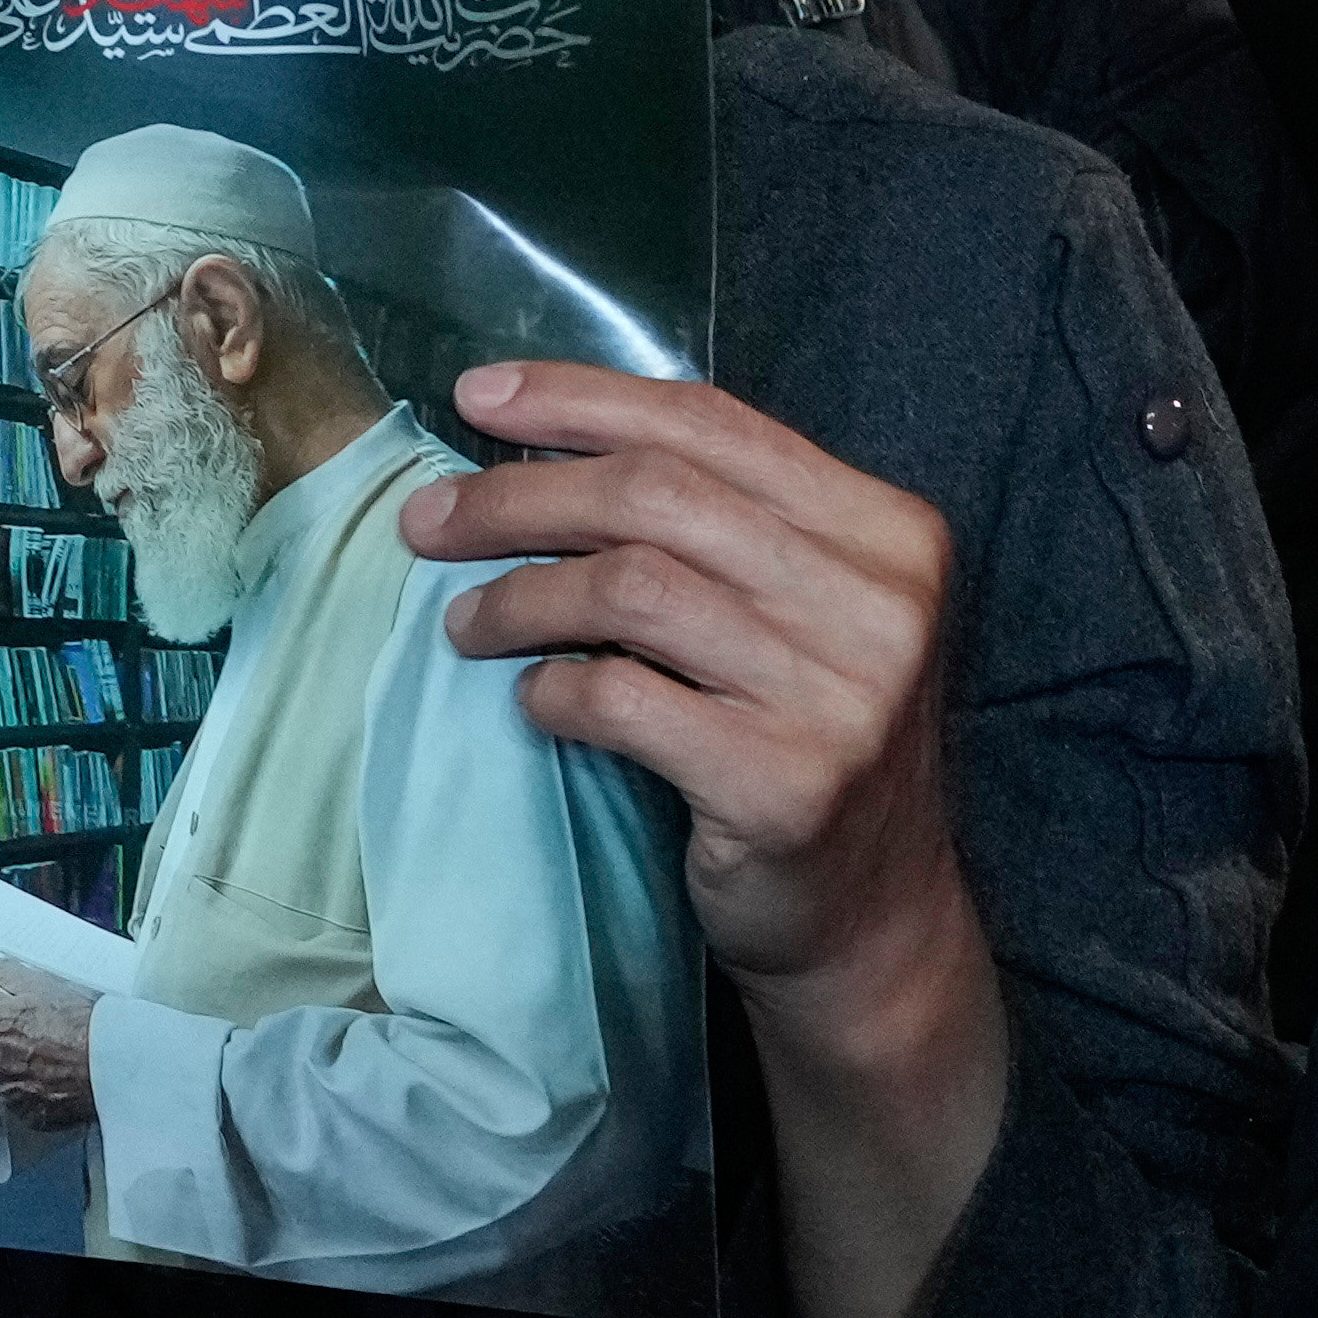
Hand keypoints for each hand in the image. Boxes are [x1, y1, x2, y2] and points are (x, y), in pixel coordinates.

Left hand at [0, 970, 98, 1122]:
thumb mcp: (41, 983)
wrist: (110, 1065)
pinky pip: (23, 1100)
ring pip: (1, 1076)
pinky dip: (34, 1091)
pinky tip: (56, 1080)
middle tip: (31, 1032)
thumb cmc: (74, 1017)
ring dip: (15, 1068)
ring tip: (48, 1058)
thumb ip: (4, 972)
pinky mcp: (27, 1116)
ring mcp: (5, 1094)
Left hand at [406, 360, 978, 1002]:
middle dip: (519, 495)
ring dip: (520, 597)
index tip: (475, 396)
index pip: (713, 423)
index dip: (582, 399)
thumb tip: (535, 442)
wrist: (873, 921)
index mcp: (888, 531)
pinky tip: (535, 701)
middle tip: (428, 521)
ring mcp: (840, 695)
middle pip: (657, 495)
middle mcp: (880, 601)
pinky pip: (625, 701)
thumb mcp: (797, 611)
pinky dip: (556, 691)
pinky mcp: (786, 784)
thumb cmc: (808, 740)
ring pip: (631, 587)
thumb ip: (716, 527)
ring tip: (466, 621)